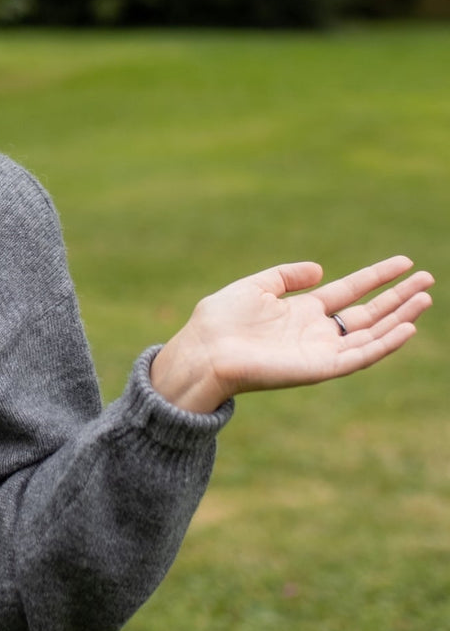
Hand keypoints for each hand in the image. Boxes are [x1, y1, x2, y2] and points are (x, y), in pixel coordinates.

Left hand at [150, 256, 433, 413]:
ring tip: (425, 298)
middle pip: (369, 313)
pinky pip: (360, 356)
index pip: (351, 291)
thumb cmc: (220, 321)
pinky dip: (385, 344)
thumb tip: (321, 269)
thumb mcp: (256, 286)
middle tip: (429, 278)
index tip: (405, 261)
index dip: (378, 276)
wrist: (202, 352)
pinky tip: (407, 328)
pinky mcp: (320, 369)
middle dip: (398, 297)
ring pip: (371, 334)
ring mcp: (320, 351)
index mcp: (302, 311)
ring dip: (400, 318)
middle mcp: (316, 332)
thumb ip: (288, 275)